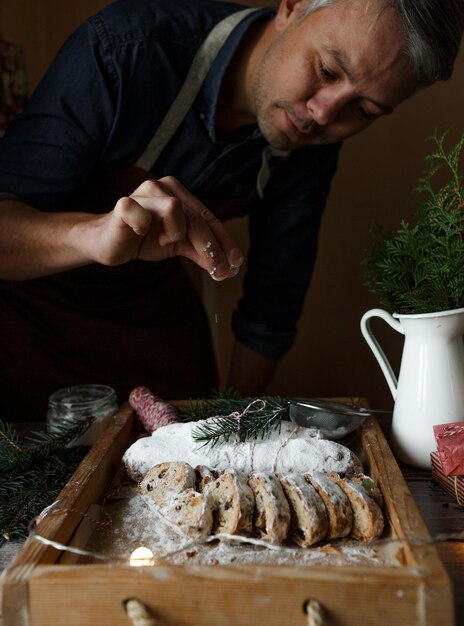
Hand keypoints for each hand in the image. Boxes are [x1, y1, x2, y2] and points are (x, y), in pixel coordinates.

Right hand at [93, 177, 243, 279]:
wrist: (108, 242)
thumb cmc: (143, 239)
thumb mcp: (178, 246)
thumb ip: (201, 252)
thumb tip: (227, 268)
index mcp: (179, 193)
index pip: (208, 218)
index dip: (224, 241)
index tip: (235, 263)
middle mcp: (163, 187)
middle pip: (197, 218)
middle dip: (211, 248)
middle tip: (219, 271)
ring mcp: (142, 194)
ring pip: (175, 208)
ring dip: (176, 232)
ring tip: (164, 242)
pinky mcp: (122, 205)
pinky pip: (139, 213)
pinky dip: (144, 225)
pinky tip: (142, 233)